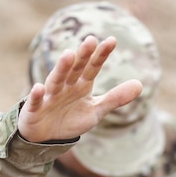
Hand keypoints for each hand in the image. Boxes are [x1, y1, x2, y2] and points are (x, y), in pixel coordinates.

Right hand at [18, 35, 142, 142]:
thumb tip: (140, 84)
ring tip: (68, 55)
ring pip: (56, 80)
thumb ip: (115, 98)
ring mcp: (49, 96)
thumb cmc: (71, 119)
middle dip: (82, 56)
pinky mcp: (35, 109)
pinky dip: (37, 96)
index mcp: (81, 85)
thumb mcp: (96, 111)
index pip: (93, 67)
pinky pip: (36, 102)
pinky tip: (40, 88)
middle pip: (75, 69)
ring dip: (61, 68)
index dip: (101, 55)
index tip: (112, 41)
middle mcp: (65, 86)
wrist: (47, 137)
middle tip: (90, 40)